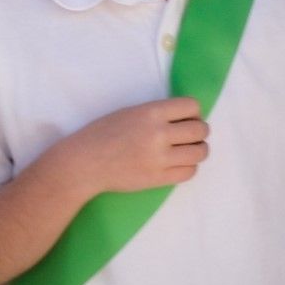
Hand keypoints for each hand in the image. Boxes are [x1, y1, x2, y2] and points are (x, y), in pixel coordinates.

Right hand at [57, 97, 209, 196]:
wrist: (84, 163)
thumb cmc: (104, 134)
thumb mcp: (132, 112)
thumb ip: (159, 113)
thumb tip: (189, 117)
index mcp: (151, 112)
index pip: (192, 106)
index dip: (192, 112)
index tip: (185, 118)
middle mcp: (158, 134)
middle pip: (201, 129)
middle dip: (198, 131)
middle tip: (188, 136)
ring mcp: (159, 158)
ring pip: (200, 152)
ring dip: (198, 150)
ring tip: (187, 150)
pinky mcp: (157, 178)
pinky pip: (190, 172)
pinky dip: (188, 167)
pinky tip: (177, 164)